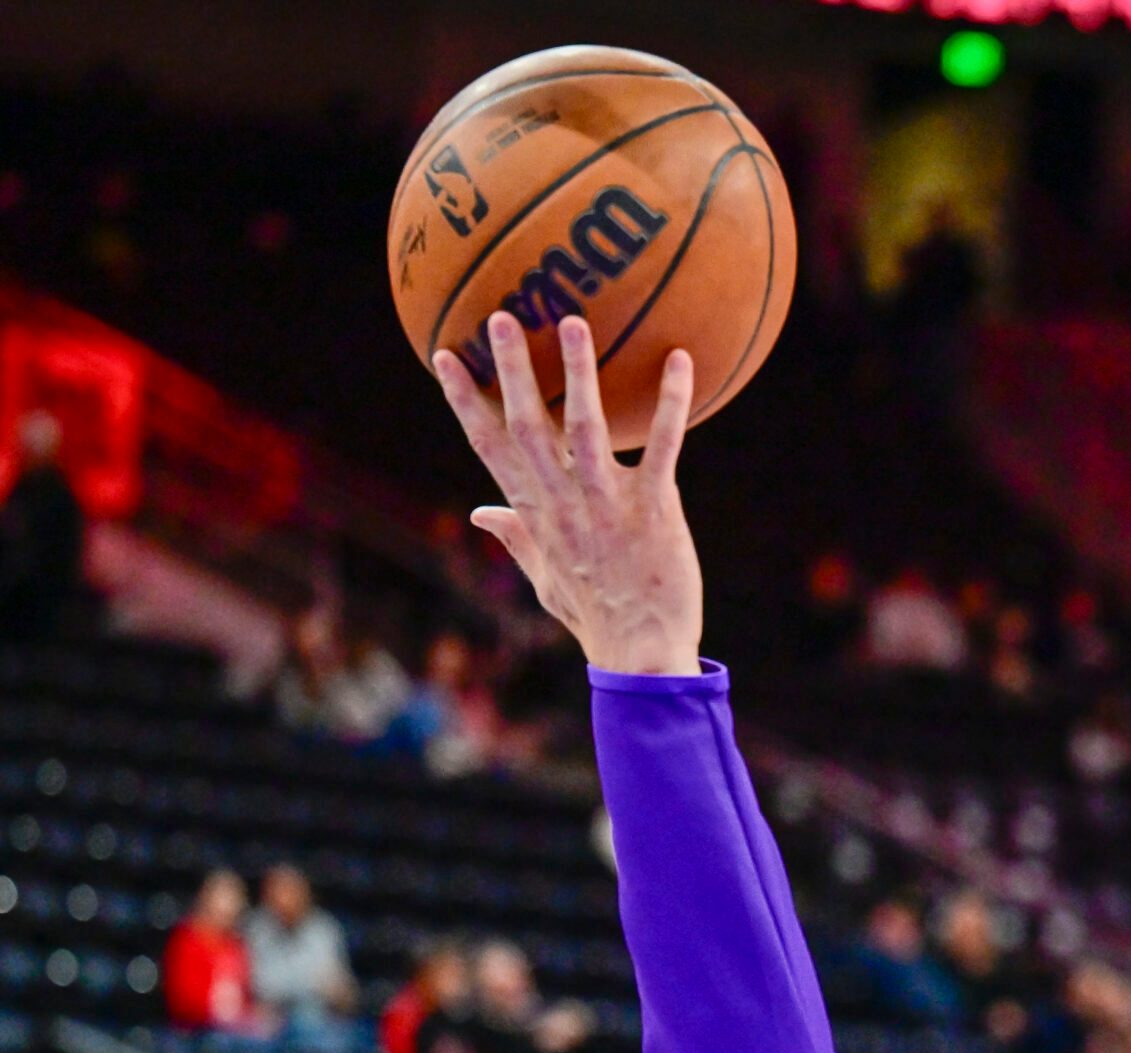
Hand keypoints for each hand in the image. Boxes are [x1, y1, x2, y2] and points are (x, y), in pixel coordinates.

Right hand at [432, 312, 704, 676]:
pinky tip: (678, 361)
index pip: (489, 445)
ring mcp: (607, 502)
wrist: (642, 652)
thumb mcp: (544, 578)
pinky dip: (672, 402)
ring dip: (577, 372)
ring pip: (585, 425)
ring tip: (571, 321)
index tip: (447, 354)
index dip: (465, 398)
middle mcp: (564, 500)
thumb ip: (515, 538)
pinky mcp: (654, 507)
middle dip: (510, 369)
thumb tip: (482, 513)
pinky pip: (663, 445)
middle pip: (527, 424)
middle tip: (500, 316)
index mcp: (535, 511)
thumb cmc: (596, 614)